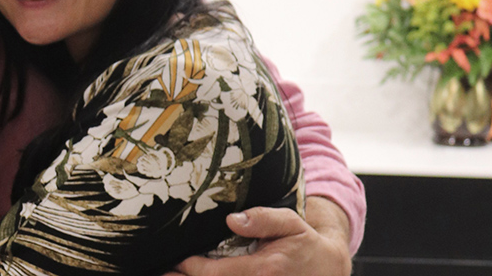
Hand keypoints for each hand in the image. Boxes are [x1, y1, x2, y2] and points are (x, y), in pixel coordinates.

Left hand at [166, 198, 351, 275]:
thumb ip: (262, 219)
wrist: (328, 269)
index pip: (213, 274)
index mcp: (262, 271)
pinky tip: (195, 275)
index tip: (175, 260)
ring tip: (171, 275)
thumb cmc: (305, 244)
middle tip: (163, 271)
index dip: (189, 268)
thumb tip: (232, 220)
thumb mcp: (289, 223)